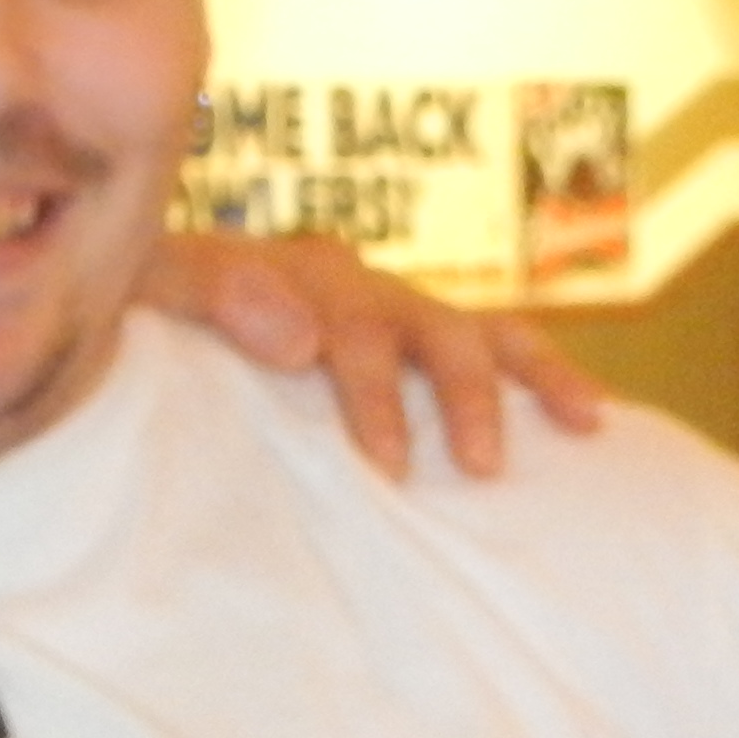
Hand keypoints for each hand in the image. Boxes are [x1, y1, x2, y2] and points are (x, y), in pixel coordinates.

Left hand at [148, 231, 606, 478]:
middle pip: (418, 328)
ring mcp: (390, 308)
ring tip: (548, 440)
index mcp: (284, 268)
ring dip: (506, 388)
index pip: (339, 320)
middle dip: (448, 397)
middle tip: (469, 469)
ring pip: (468, 334)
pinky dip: (546, 375)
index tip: (383, 463)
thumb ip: (213, 295)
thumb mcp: (151, 289)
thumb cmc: (147, 312)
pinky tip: (592, 418)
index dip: (370, 390)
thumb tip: (302, 340)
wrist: (146, 305)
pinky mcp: (421, 337)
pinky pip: (500, 344)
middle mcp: (350, 282)